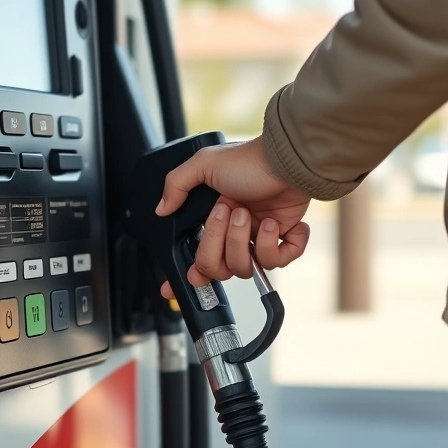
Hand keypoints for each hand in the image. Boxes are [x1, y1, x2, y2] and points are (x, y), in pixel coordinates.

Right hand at [155, 136, 310, 297]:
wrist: (286, 160)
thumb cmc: (249, 160)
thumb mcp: (204, 164)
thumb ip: (176, 185)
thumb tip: (161, 209)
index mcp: (213, 217)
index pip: (194, 255)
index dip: (187, 273)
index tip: (171, 287)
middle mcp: (233, 232)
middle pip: (217, 267)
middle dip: (220, 243)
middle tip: (230, 212)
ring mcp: (257, 238)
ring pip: (245, 267)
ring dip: (245, 240)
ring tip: (253, 214)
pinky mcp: (282, 240)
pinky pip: (278, 262)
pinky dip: (277, 245)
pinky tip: (275, 223)